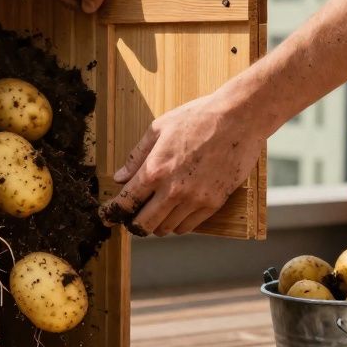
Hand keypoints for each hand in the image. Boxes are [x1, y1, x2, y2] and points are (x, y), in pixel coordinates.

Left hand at [102, 92, 260, 235]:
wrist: (239, 118)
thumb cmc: (198, 117)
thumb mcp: (159, 128)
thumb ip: (137, 156)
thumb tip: (119, 178)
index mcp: (155, 169)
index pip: (125, 202)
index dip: (111, 213)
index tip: (106, 216)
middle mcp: (173, 189)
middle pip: (144, 225)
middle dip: (133, 224)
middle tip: (132, 218)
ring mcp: (195, 199)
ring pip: (166, 229)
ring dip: (157, 224)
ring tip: (157, 212)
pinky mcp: (214, 203)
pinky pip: (189, 227)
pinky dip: (178, 224)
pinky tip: (176, 211)